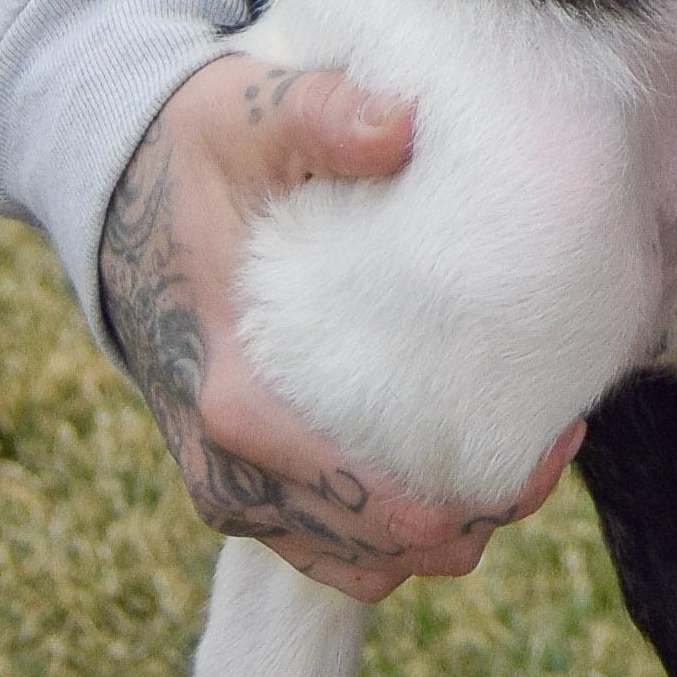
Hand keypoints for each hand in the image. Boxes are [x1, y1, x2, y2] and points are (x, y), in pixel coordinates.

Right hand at [99, 55, 578, 601]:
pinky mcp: (242, 485)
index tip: (559, 428)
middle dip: (483, 508)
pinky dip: (396, 527)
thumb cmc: (201, 154)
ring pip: (366, 563)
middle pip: (387, 548)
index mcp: (238, 402)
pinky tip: (455, 453)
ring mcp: (233, 489)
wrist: (117, 192)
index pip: (374, 502)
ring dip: (446, 528)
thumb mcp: (255, 113)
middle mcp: (230, 472)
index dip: (484, 485)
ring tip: (523, 449)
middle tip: (557, 434)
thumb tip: (400, 126)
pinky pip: (334, 547)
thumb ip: (325, 116)